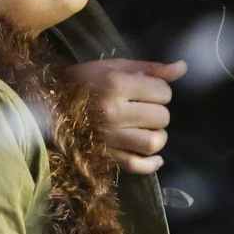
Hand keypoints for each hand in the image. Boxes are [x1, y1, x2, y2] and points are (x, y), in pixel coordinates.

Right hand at [69, 58, 187, 173]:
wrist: (51, 104)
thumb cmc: (86, 80)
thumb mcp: (116, 67)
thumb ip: (151, 69)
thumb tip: (182, 68)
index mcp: (116, 85)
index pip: (162, 91)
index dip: (160, 89)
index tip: (148, 89)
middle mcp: (114, 113)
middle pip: (161, 117)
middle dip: (158, 110)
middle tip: (144, 107)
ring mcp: (110, 137)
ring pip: (153, 143)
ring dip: (157, 135)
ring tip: (147, 128)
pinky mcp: (107, 156)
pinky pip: (138, 166)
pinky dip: (152, 164)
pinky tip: (155, 157)